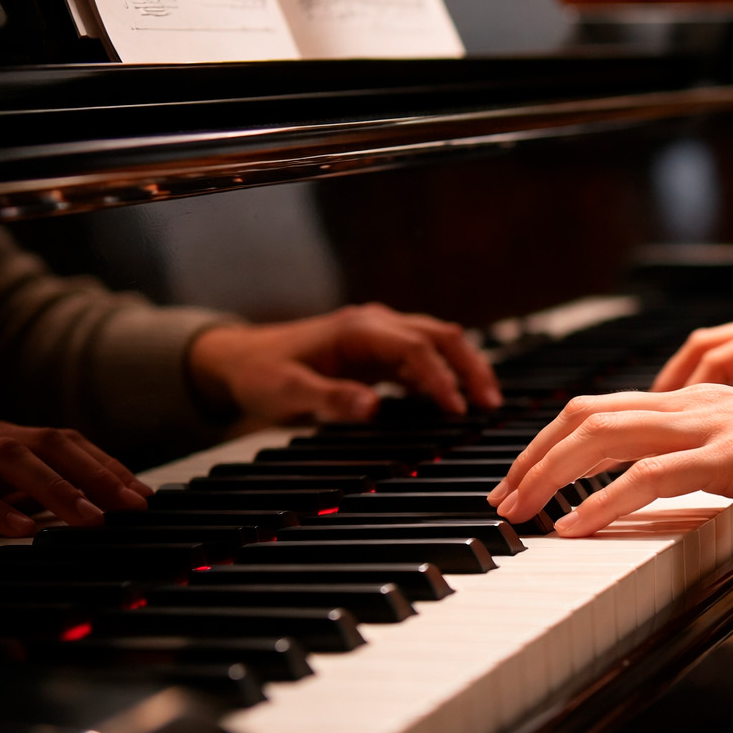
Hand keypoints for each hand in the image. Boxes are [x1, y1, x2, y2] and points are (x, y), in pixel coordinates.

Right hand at [0, 423, 151, 536]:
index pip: (64, 442)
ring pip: (9, 457)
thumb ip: (20, 496)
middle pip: (49, 442)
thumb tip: (79, 511)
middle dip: (98, 471)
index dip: (107, 464)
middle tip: (134, 506)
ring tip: (92, 519)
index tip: (143, 495)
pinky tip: (22, 531)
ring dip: (57, 487)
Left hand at [188, 303, 501, 423]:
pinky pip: (423, 356)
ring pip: (438, 342)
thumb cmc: (262, 373)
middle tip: (491, 403)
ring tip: (486, 401)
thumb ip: (331, 398)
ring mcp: (380, 334)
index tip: (456, 409)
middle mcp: (376, 324)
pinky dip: (446, 374)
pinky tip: (457, 399)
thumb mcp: (288, 391)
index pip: (414, 348)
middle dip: (470, 366)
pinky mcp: (380, 349)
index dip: (440, 378)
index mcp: (358, 329)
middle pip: (439, 336)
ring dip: (464, 367)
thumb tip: (373, 407)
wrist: (241, 360)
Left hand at [488, 385, 732, 536]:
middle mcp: (700, 406)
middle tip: (503, 497)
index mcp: (707, 403)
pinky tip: (573, 527)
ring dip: (549, 475)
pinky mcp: (731, 459)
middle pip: (588, 415)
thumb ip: (725, 462)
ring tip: (518, 511)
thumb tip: (692, 484)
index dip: (560, 439)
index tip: (532, 475)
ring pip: (604, 437)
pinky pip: (648, 478)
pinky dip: (601, 503)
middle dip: (534, 455)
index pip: (611, 408)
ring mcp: (713, 428)